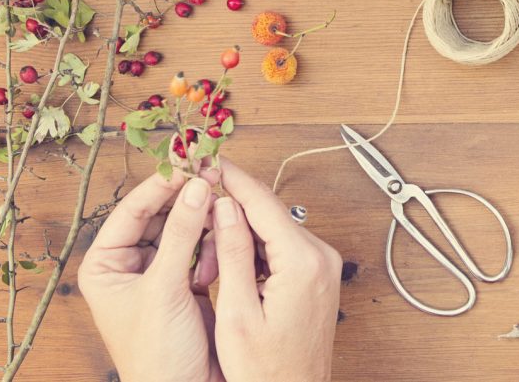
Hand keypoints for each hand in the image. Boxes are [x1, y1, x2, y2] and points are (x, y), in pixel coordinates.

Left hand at [79, 172, 222, 381]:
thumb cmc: (157, 357)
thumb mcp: (165, 289)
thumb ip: (181, 235)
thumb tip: (195, 187)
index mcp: (105, 266)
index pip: (132, 210)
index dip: (161, 185)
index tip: (189, 163)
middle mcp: (128, 267)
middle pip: (160, 216)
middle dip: (187, 201)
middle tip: (212, 177)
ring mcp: (158, 275)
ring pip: (183, 230)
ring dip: (204, 223)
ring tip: (222, 212)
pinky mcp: (186, 285)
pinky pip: (202, 250)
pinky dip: (215, 245)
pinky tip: (226, 246)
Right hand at [211, 158, 341, 381]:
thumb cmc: (265, 371)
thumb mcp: (237, 313)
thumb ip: (233, 253)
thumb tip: (224, 207)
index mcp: (304, 262)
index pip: (263, 203)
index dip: (232, 179)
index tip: (209, 159)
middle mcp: (322, 257)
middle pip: (268, 214)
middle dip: (229, 216)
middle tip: (195, 220)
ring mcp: (323, 266)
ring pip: (272, 231)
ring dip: (238, 238)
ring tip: (206, 264)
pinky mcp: (317, 276)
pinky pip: (281, 249)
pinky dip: (253, 254)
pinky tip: (228, 272)